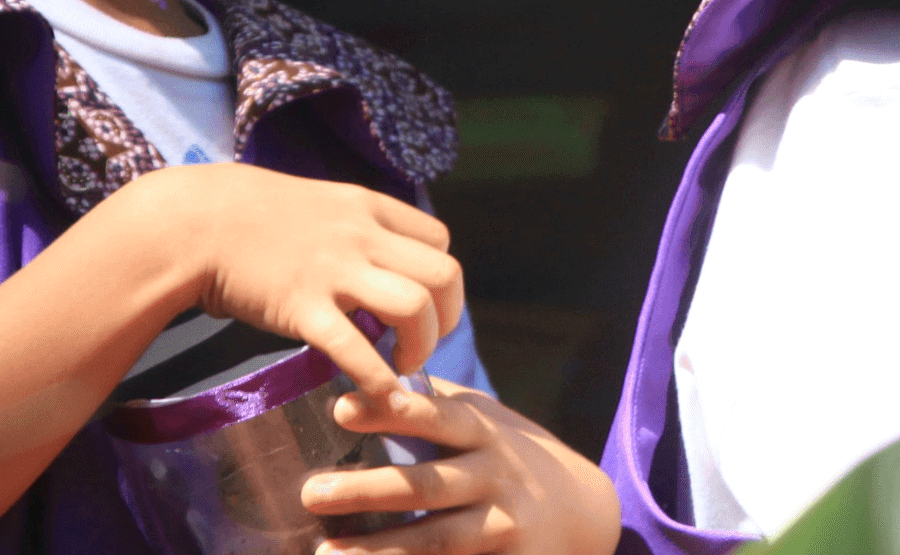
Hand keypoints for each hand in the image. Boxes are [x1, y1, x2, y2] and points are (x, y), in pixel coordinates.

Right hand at [132, 164, 462, 395]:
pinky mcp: (302, 306)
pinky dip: (376, 380)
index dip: (439, 280)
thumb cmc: (248, 214)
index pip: (439, 240)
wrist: (192, 222)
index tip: (421, 306)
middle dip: (445, 319)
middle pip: (444, 275)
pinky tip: (377, 396)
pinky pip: (356, 349)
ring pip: (415, 307)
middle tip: (418, 343)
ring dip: (418, 347)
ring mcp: (334, 270)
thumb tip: (378, 261)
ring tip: (397, 366)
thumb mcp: (317, 203)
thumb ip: (353, 228)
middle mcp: (361, 235)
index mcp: (366, 207)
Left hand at [299, 378, 617, 554]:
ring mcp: (503, 525)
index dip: (390, 412)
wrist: (588, 512)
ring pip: (435, 541)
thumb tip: (373, 364)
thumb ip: (439, 400)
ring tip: (324, 554)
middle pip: (425, 485)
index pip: (435, 417)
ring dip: (378, 550)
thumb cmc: (516, 455)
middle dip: (367, 490)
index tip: (341, 409)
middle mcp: (494, 477)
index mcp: (483, 432)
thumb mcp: (489, 418)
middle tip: (311, 492)